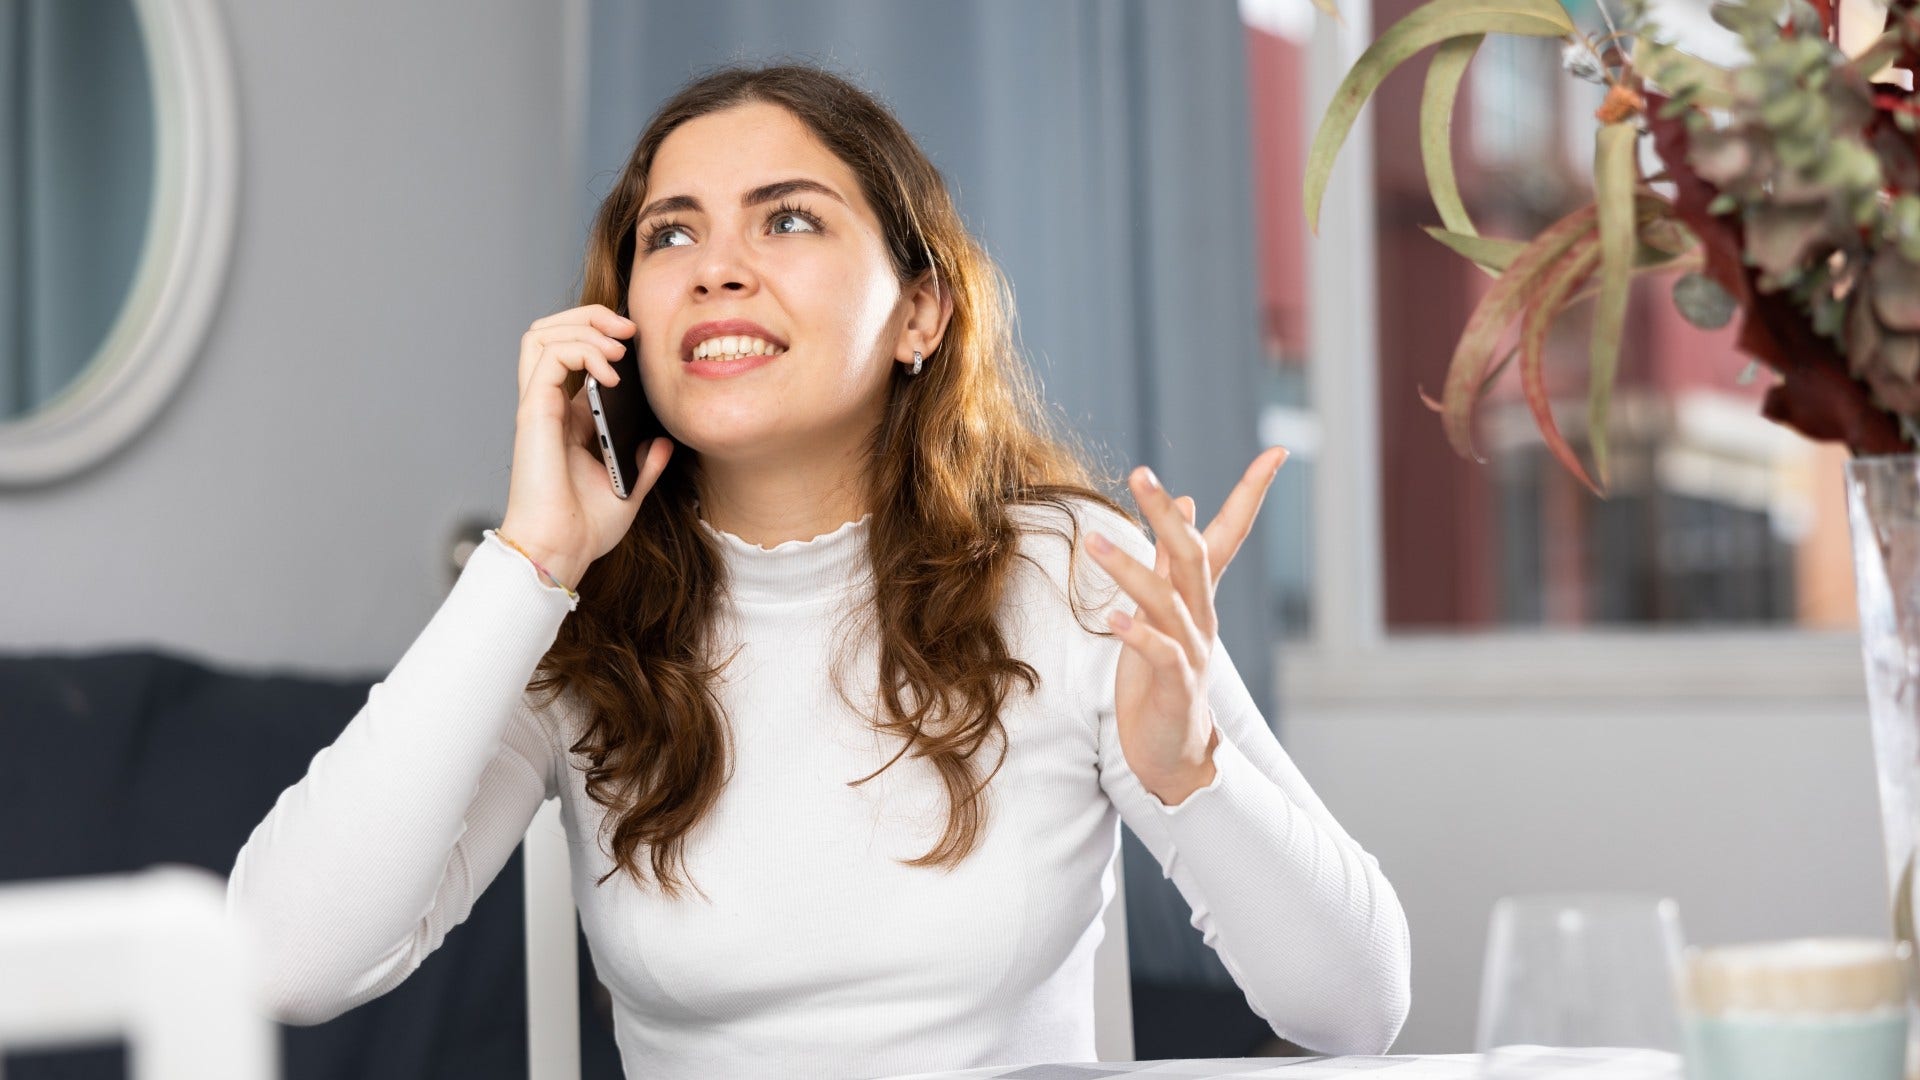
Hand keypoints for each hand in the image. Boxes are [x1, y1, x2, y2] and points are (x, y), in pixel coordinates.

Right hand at [498, 303, 674, 587]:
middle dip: (591, 316)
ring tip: (618, 345)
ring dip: (584, 326)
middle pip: (552, 331)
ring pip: (542, 334)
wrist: (561, 550)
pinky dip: (581, 351)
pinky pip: (548, 355)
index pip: (573, 353)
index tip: (639, 344)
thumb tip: (662, 443)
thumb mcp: (628, 490)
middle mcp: (550, 406)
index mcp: (570, 419)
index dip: (602, 335)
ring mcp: (539, 406)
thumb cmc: (585, 528)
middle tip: (628, 330)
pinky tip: (609, 373)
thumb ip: (644, 464)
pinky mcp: (534, 412)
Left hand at [1084, 447, 1289, 804]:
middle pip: (1196, 556)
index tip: (1277, 451)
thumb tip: (1185, 502)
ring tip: (1093, 543)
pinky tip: (1113, 619)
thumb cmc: (1162, 680)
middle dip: (1168, 515)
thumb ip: (1169, 561)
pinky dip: (1138, 634)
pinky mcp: (1175, 687)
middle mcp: (1201, 619)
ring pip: (1168, 601)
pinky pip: (1161, 654)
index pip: (1230, 534)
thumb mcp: (1162, 612)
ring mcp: (1193, 653)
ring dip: (1130, 570)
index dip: (1252, 493)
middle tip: (1141, 473)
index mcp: (1198, 598)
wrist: (1175, 755)